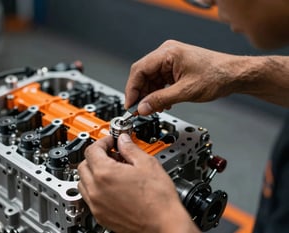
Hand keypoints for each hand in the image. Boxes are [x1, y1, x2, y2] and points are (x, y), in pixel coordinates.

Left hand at [77, 134, 199, 232]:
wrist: (164, 224)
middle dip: (96, 156)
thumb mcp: (147, 164)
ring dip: (92, 173)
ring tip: (111, 170)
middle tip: (112, 154)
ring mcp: (96, 205)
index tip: (112, 142)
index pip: (92, 150)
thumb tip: (123, 140)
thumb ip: (130, 148)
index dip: (103, 141)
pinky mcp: (100, 216)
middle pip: (84, 165)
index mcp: (105, 174)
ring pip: (83, 182)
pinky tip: (111, 186)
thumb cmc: (158, 199)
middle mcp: (96, 190)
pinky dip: (95, 189)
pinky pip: (89, 198)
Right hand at [125, 40, 243, 114]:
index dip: (132, 89)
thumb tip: (142, 107)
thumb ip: (160, 100)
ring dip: (150, 95)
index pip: (139, 70)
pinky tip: (162, 103)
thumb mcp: (185, 91)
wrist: (234, 75)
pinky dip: (158, 93)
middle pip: (143, 74)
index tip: (130, 104)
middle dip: (140, 93)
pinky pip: (159, 81)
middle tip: (139, 109)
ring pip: (150, 79)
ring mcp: (170, 60)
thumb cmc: (217, 76)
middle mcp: (166, 53)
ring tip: (153, 108)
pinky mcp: (174, 68)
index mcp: (167, 52)